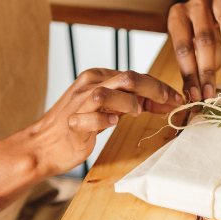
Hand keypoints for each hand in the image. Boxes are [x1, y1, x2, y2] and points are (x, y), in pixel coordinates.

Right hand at [28, 69, 182, 175]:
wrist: (43, 145)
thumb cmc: (78, 126)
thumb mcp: (108, 107)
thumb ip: (130, 100)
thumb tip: (163, 100)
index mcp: (97, 76)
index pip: (134, 74)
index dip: (159, 86)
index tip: (177, 98)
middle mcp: (88, 84)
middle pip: (127, 78)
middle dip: (154, 90)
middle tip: (169, 103)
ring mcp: (78, 103)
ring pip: (107, 93)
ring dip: (128, 103)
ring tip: (136, 113)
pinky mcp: (72, 123)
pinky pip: (90, 118)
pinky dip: (104, 121)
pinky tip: (112, 124)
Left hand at [167, 0, 220, 102]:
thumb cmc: (207, 34)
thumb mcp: (197, 51)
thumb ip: (193, 69)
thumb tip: (190, 99)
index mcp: (177, 17)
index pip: (183, 49)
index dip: (189, 74)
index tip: (195, 96)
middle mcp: (194, 4)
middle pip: (202, 38)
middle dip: (206, 69)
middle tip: (210, 93)